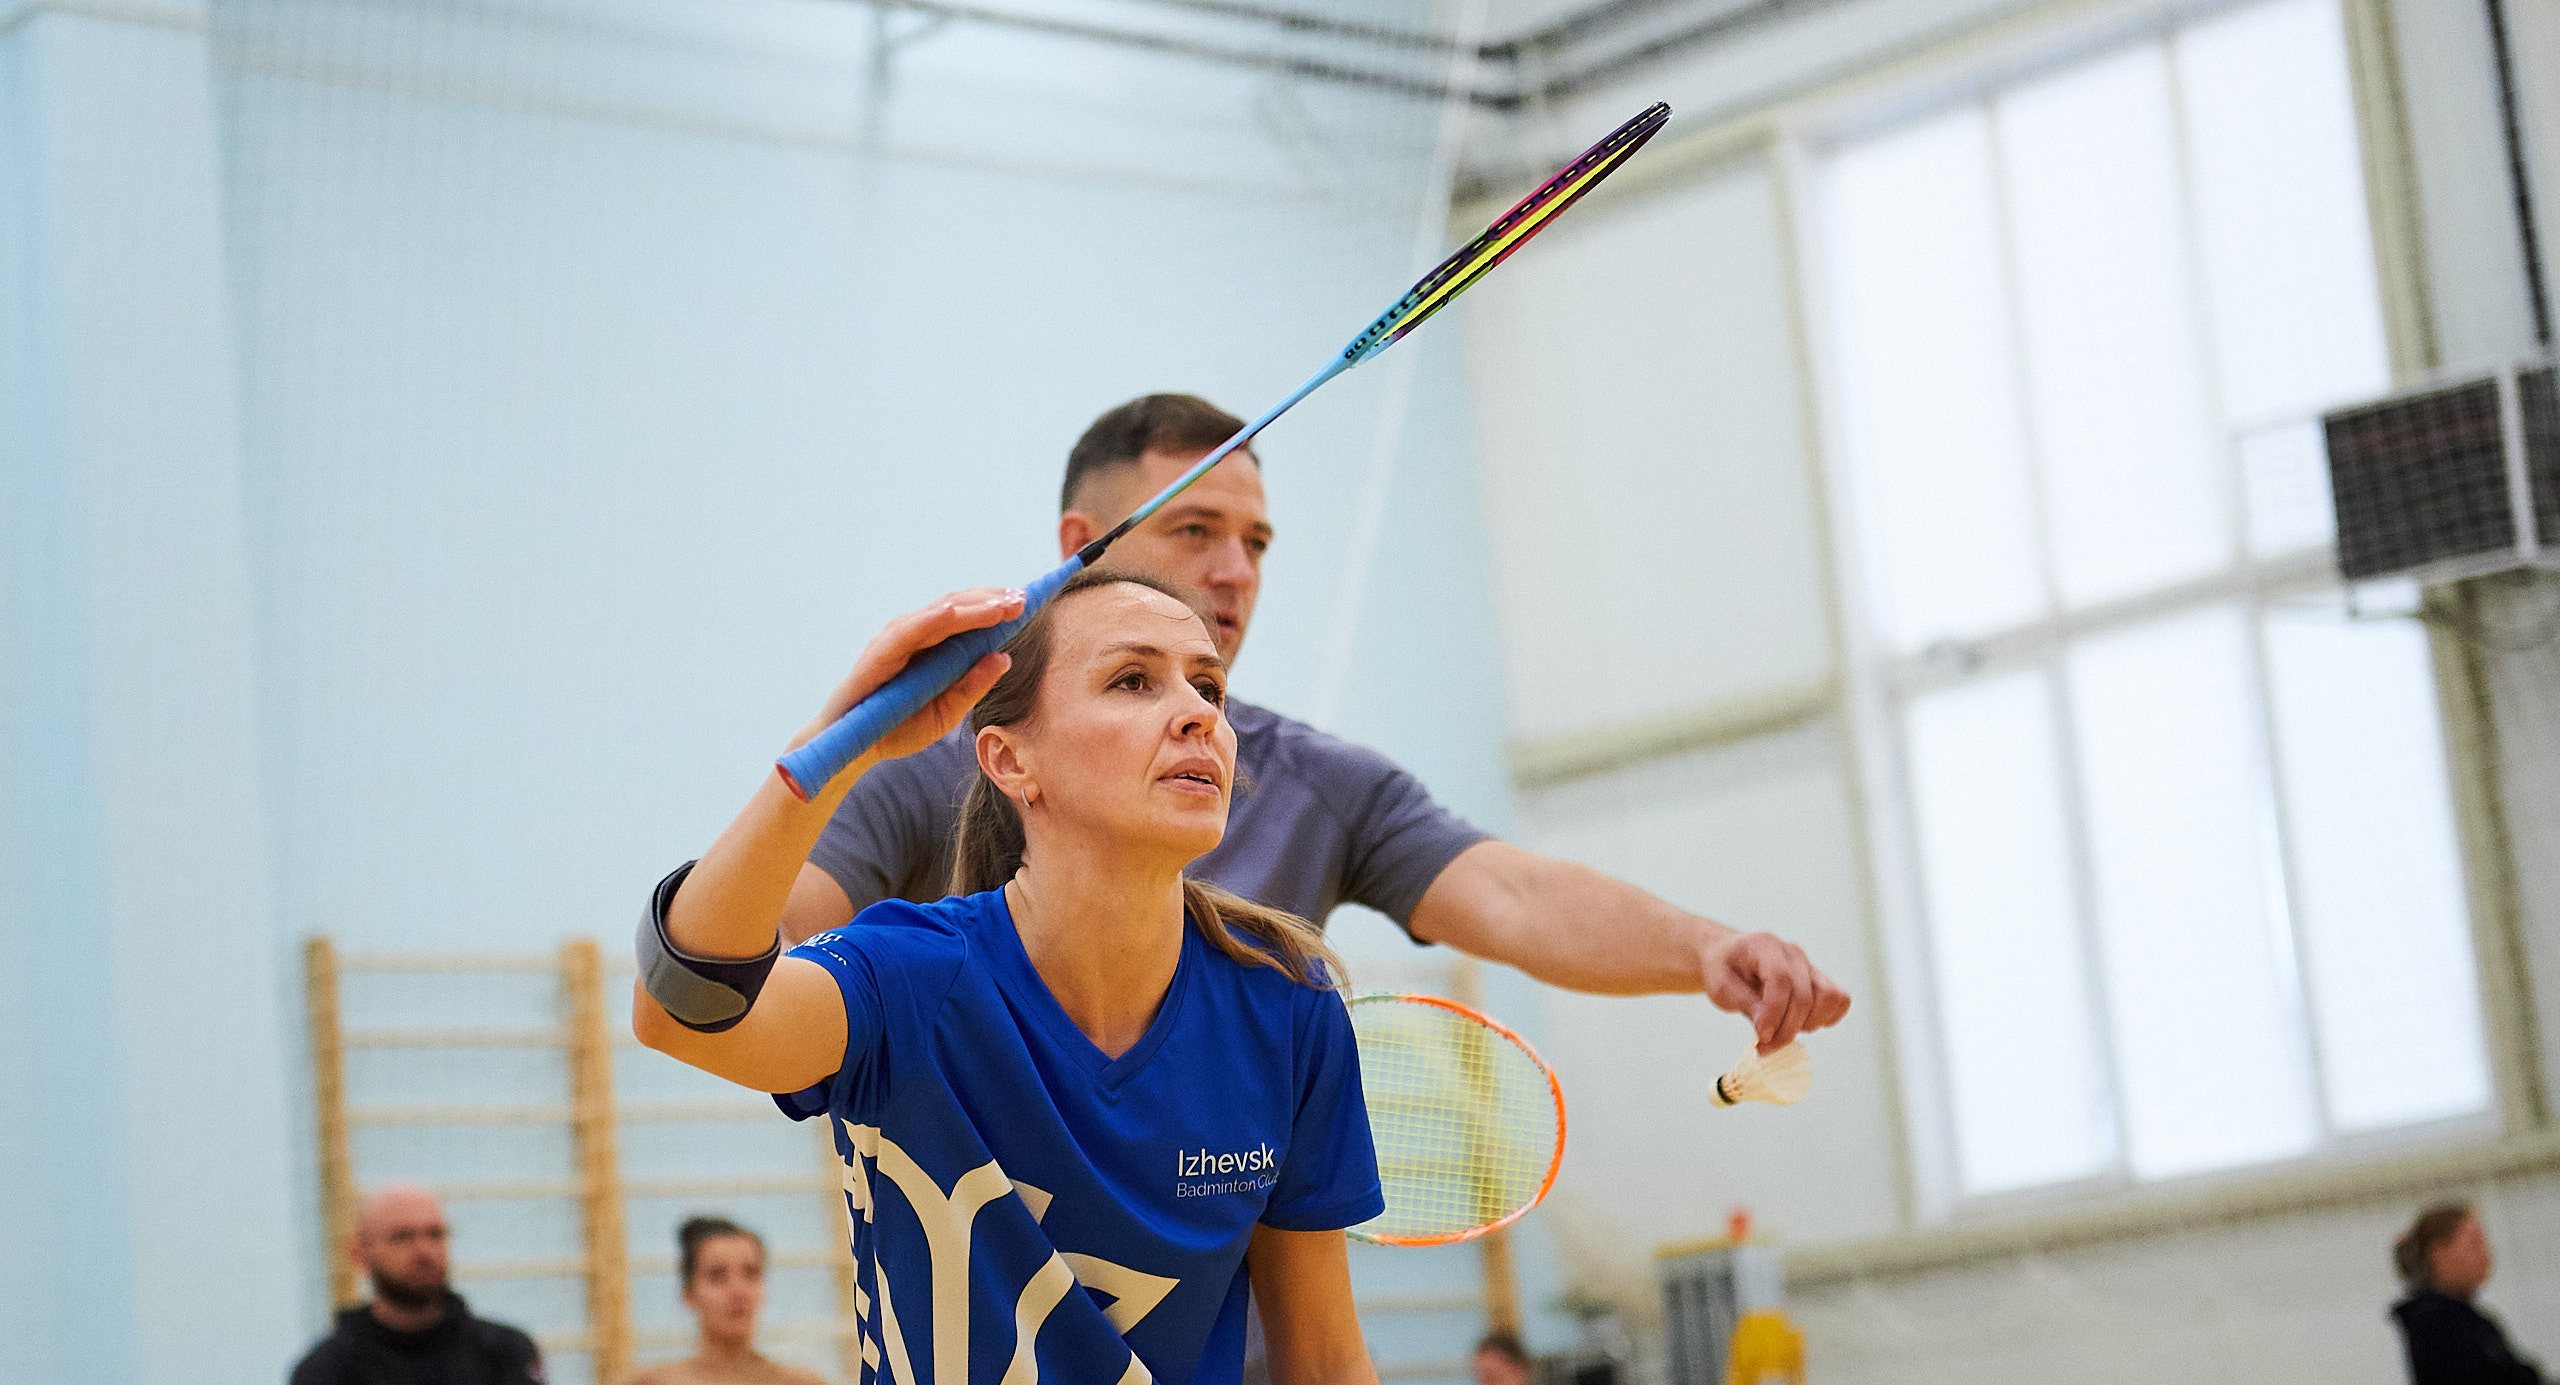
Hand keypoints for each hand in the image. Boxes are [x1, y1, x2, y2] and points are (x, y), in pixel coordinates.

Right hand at [793, 586, 1024, 767]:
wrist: (852, 748)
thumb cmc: (897, 728)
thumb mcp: (946, 712)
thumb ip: (972, 686)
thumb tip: (1004, 657)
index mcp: (931, 646)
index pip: (967, 616)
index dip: (995, 607)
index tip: (1027, 601)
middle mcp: (914, 636)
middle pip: (957, 607)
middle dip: (991, 601)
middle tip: (1023, 598)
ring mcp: (895, 641)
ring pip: (938, 614)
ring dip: (972, 607)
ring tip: (1002, 605)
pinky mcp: (878, 654)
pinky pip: (907, 633)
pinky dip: (930, 620)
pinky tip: (954, 614)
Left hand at [1700, 931, 1850, 1052]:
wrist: (1730, 956)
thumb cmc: (1723, 969)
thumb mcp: (1720, 986)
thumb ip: (1744, 1004)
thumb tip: (1767, 1029)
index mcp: (1765, 945)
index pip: (1781, 979)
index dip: (1774, 1013)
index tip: (1760, 1036)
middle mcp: (1792, 952)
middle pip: (1804, 996)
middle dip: (1786, 1030)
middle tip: (1764, 1047)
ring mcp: (1809, 965)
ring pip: (1829, 997)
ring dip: (1808, 1024)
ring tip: (1782, 1031)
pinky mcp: (1819, 979)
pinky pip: (1839, 1000)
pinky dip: (1825, 1018)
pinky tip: (1801, 1024)